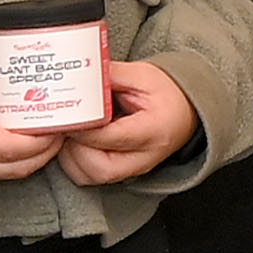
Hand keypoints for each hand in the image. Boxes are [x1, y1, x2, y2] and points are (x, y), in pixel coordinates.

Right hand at [0, 54, 64, 183]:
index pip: (11, 147)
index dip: (41, 140)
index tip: (60, 123)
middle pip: (18, 167)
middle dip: (47, 151)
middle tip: (65, 128)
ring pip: (8, 175)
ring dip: (34, 160)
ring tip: (50, 135)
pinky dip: (15, 163)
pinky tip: (24, 144)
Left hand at [57, 59, 194, 185]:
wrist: (185, 111)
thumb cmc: (167, 94)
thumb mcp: (141, 75)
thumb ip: (108, 76)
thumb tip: (76, 75)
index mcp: (152, 131)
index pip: (107, 137)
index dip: (81, 125)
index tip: (67, 111)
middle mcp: (143, 158)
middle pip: (97, 168)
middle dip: (74, 146)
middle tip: (68, 124)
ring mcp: (133, 170)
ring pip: (89, 176)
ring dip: (71, 155)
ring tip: (72, 131)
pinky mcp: (121, 174)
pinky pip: (88, 177)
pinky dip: (74, 162)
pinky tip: (77, 142)